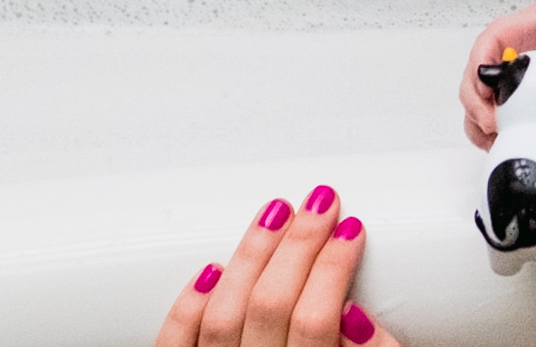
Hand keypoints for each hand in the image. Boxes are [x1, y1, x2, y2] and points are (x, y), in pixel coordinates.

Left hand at [153, 187, 399, 346]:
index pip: (318, 322)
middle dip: (299, 244)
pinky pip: (174, 344)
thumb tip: (361, 318)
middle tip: (321, 202)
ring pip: (222, 314)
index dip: (335, 268)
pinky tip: (208, 271)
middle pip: (270, 305)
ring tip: (274, 215)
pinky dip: (188, 305)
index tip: (351, 228)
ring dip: (250, 257)